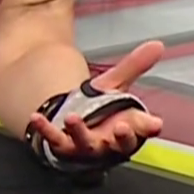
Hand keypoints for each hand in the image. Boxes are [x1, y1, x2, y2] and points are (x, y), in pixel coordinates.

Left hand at [28, 41, 165, 164]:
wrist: (72, 123)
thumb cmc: (101, 109)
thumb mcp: (116, 84)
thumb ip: (134, 66)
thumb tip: (157, 44)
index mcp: (126, 130)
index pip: (142, 130)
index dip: (148, 128)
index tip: (155, 123)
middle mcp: (109, 144)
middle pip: (119, 146)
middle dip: (121, 138)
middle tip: (120, 127)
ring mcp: (84, 149)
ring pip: (85, 145)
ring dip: (80, 133)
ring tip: (72, 117)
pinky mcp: (61, 147)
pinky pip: (53, 141)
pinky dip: (45, 130)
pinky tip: (36, 117)